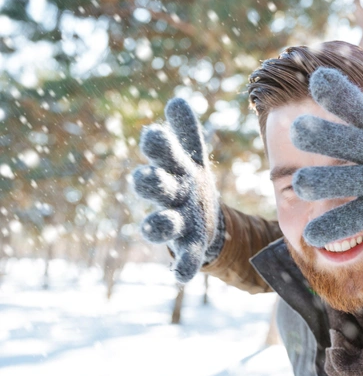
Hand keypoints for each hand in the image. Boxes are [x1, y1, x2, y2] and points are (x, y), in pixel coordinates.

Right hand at [132, 98, 223, 281]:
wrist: (202, 218)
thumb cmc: (189, 183)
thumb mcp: (192, 157)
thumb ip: (186, 132)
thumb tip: (177, 99)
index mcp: (171, 171)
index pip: (160, 156)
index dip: (156, 148)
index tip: (154, 134)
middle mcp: (169, 197)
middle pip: (154, 189)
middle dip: (150, 183)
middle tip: (147, 176)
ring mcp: (178, 223)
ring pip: (162, 225)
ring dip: (159, 225)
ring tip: (161, 223)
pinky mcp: (191, 247)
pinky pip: (185, 258)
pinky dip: (182, 267)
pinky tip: (181, 276)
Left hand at [290, 68, 362, 249]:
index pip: (361, 108)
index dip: (341, 94)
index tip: (318, 78)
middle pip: (351, 143)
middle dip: (326, 136)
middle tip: (297, 129)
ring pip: (351, 181)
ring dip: (325, 183)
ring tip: (298, 184)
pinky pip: (358, 217)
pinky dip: (335, 227)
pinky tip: (310, 235)